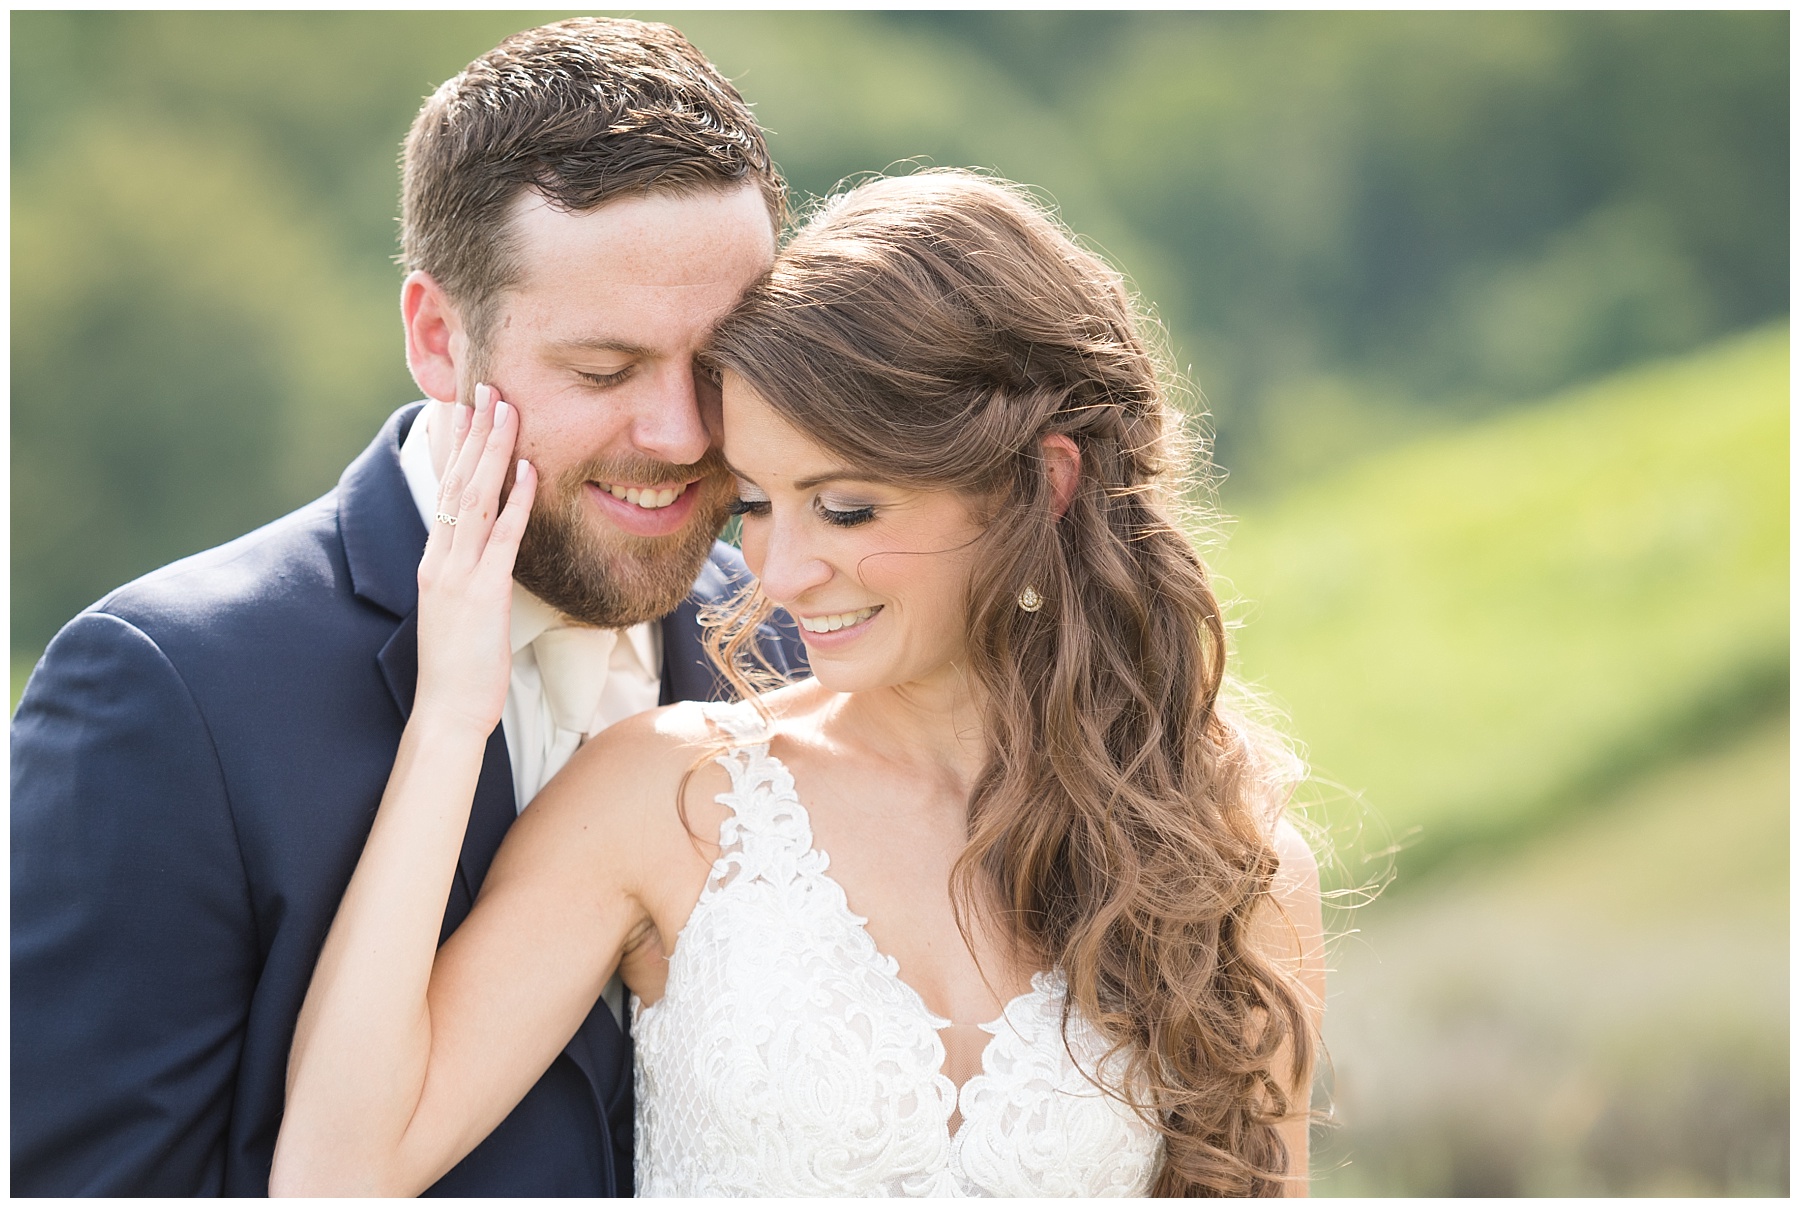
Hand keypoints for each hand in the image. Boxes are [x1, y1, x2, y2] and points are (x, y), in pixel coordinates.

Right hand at [413, 383, 536, 735]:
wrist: (447, 712)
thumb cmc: (460, 668)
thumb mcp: (461, 611)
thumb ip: (471, 576)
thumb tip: (491, 553)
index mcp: (435, 559)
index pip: (446, 488)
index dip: (457, 445)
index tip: (467, 406)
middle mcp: (441, 557)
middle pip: (457, 480)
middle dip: (473, 431)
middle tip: (487, 386)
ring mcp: (457, 573)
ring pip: (475, 498)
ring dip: (493, 450)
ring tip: (506, 408)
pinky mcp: (482, 593)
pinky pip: (502, 537)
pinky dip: (517, 500)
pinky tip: (531, 469)